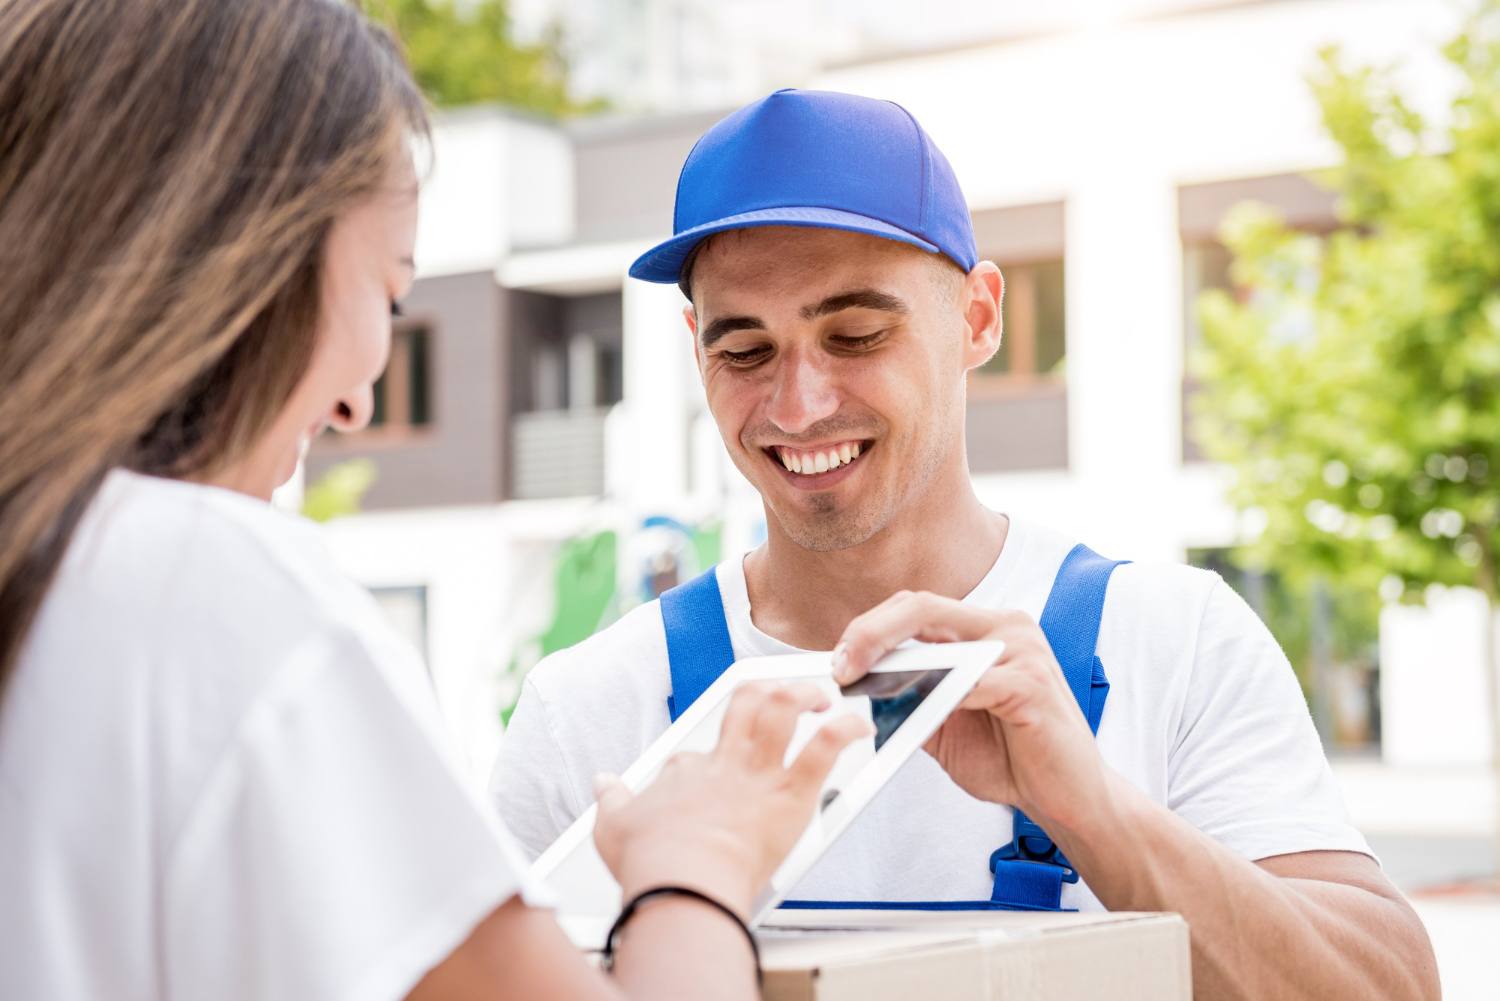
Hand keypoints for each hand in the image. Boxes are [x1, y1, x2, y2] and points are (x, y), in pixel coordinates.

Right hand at [592, 682, 872, 915]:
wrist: (683, 884)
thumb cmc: (651, 862)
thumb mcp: (612, 827)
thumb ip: (611, 801)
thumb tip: (602, 783)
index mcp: (686, 773)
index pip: (694, 753)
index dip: (703, 759)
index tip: (708, 770)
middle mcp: (724, 763)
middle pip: (745, 705)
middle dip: (765, 691)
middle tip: (782, 693)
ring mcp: (758, 776)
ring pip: (783, 712)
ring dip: (805, 696)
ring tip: (821, 694)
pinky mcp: (790, 796)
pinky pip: (824, 751)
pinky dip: (844, 731)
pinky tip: (858, 724)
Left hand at [833, 592, 1111, 835]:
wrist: (1068, 800)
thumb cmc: (1011, 759)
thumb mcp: (945, 723)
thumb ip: (910, 697)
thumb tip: (855, 686)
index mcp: (984, 629)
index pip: (915, 607)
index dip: (869, 628)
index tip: (837, 661)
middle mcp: (1006, 626)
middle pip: (921, 607)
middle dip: (870, 633)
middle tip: (840, 667)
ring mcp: (1024, 649)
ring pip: (942, 640)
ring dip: (896, 668)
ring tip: (864, 689)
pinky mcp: (1033, 683)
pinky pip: (971, 683)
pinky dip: (937, 697)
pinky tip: (915, 713)